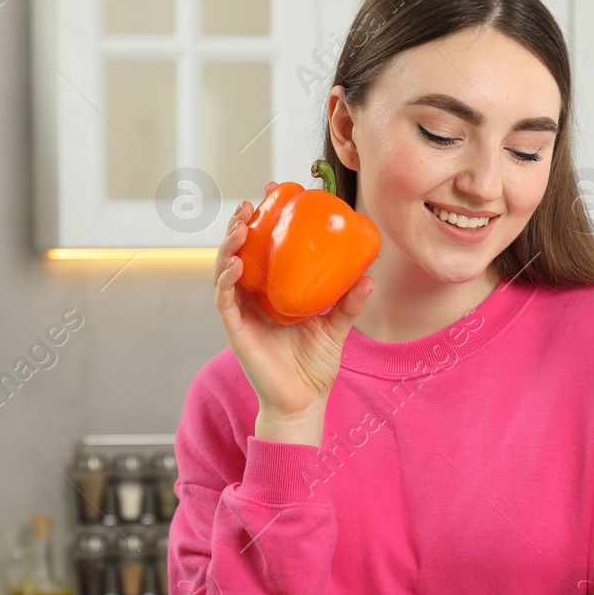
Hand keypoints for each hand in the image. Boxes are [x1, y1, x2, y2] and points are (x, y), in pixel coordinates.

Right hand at [214, 184, 374, 443]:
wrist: (303, 402)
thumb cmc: (315, 366)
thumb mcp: (336, 327)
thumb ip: (348, 302)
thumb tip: (369, 276)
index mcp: (273, 292)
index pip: (264, 249)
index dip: (264, 220)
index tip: (274, 192)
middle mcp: (253, 299)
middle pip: (238, 253)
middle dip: (239, 225)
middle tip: (251, 204)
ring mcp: (241, 313)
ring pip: (225, 270)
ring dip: (229, 245)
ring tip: (241, 226)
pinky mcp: (235, 330)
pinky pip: (225, 300)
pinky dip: (226, 280)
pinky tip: (237, 264)